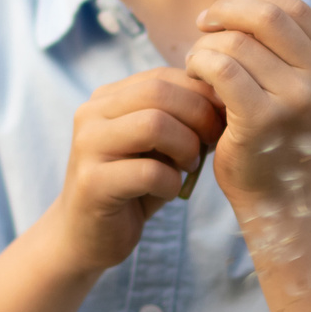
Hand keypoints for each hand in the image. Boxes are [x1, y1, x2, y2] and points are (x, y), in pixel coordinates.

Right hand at [53, 69, 224, 272]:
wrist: (87, 235)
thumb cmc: (132, 187)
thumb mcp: (155, 145)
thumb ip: (177, 118)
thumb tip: (223, 98)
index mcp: (106, 99)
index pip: (160, 76)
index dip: (200, 92)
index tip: (222, 117)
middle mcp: (91, 114)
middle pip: (157, 93)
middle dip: (198, 115)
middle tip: (212, 141)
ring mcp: (87, 146)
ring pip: (153, 124)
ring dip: (186, 146)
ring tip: (190, 165)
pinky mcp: (92, 182)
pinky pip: (148, 171)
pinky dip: (172, 182)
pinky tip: (171, 191)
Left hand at [187, 0, 310, 206]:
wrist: (276, 193)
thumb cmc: (275, 129)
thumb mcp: (286, 78)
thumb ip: (273, 33)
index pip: (294, 8)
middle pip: (266, 17)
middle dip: (226, 11)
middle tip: (203, 23)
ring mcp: (296, 100)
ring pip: (237, 43)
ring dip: (206, 45)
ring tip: (197, 61)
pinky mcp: (262, 119)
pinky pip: (221, 68)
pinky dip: (199, 64)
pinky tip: (194, 76)